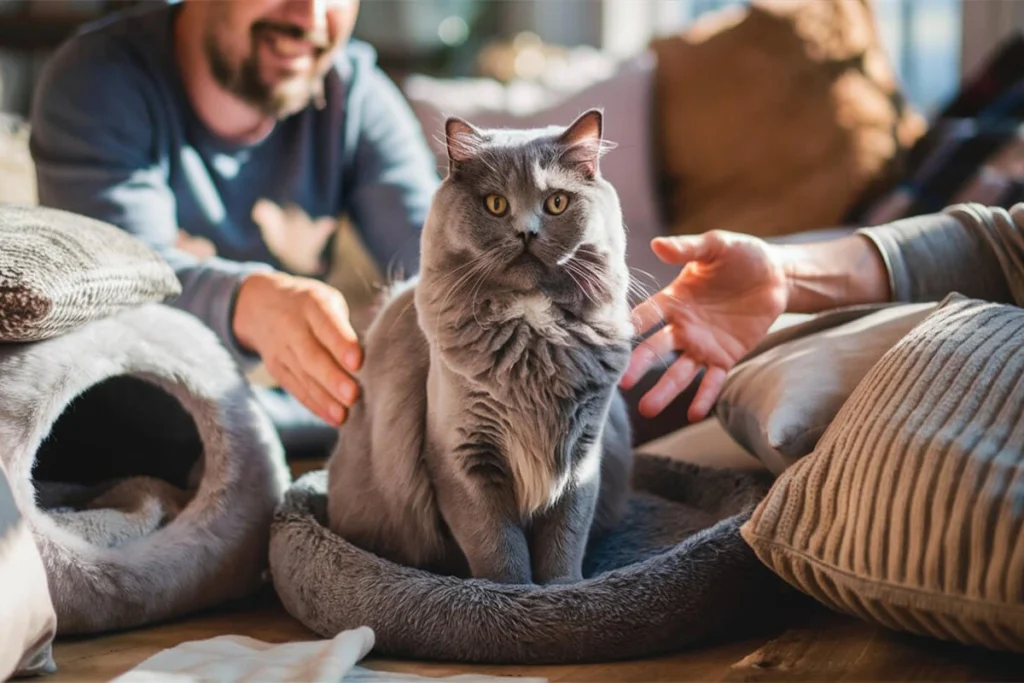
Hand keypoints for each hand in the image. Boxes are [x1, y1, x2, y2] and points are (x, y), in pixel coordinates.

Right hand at [233, 271, 361, 426]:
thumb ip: (345, 325)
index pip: (327, 324)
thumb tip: (372, 357)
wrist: (261, 304)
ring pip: (303, 376)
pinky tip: (333, 418)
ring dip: (325, 398)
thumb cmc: (311, 305)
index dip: (342, 344)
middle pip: (312, 356)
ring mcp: (281, 349)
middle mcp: (292, 326)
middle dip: (333, 378)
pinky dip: (315, 405)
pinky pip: (296, 389)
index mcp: (312, 304)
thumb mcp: (327, 300)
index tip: (357, 362)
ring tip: (345, 415)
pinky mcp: (276, 368)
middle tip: (353, 395)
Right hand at [620, 230, 787, 421]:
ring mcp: (702, 345)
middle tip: (623, 382)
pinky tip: (693, 413)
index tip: (608, 341)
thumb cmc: (742, 256)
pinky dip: (704, 396)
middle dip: (640, 365)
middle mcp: (682, 327)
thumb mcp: (716, 246)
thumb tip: (657, 244)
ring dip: (665, 390)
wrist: (777, 276)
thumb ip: (688, 249)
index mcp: (674, 300)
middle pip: (656, 349)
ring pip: (679, 372)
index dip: (629, 326)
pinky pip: (712, 380)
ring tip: (648, 410)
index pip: (646, 315)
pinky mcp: (725, 357)